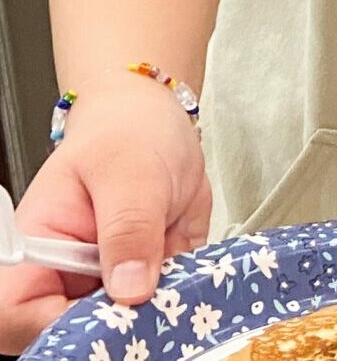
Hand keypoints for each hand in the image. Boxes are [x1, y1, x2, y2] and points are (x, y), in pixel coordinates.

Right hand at [0, 81, 208, 353]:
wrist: (157, 122)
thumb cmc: (127, 135)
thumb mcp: (133, 173)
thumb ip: (130, 227)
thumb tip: (131, 288)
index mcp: (38, 246)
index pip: (18, 310)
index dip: (57, 326)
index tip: (113, 313)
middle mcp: (65, 274)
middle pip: (69, 333)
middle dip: (117, 328)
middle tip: (160, 304)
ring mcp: (105, 283)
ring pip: (119, 330)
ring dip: (155, 319)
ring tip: (185, 290)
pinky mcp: (145, 285)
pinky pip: (161, 313)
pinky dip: (182, 307)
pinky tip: (199, 288)